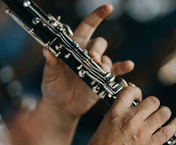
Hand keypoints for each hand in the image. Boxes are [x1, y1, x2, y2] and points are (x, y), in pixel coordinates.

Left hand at [41, 4, 133, 118]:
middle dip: (97, 50)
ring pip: (107, 59)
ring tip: (102, 72)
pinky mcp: (104, 79)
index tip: (108, 8)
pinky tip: (129, 65)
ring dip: (105, 64)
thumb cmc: (53, 86)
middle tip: (93, 60)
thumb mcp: (49, 74)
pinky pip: (116, 71)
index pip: (87, 26)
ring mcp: (97, 67)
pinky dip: (123, 67)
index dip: (97, 16)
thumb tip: (47, 50)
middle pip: (99, 44)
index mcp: (74, 47)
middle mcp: (88, 54)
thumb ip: (50, 62)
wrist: (61, 105)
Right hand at [70, 86, 175, 144]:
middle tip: (152, 111)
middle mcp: (130, 120)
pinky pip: (168, 131)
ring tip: (163, 116)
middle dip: (153, 105)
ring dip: (164, 114)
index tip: (139, 99)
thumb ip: (117, 117)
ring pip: (163, 113)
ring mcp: (141, 133)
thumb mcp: (103, 127)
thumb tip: (129, 112)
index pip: (130, 91)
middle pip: (152, 101)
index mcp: (115, 113)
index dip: (137, 92)